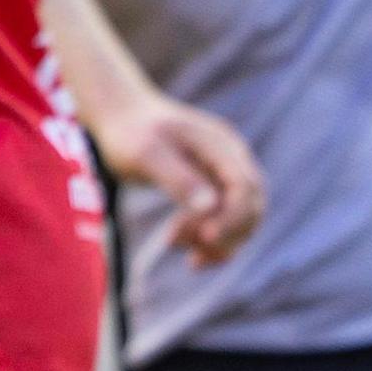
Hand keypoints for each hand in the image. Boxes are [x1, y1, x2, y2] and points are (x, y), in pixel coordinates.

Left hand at [89, 93, 265, 266]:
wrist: (121, 114)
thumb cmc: (130, 131)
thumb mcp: (145, 153)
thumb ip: (178, 178)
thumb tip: (209, 207)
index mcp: (220, 145)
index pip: (244, 188)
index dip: (231, 218)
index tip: (204, 238)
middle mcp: (231, 159)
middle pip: (250, 207)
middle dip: (221, 233)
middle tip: (173, 240)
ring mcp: (225, 172)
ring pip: (242, 218)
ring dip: (217, 242)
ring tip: (173, 243)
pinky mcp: (214, 185)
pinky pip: (227, 219)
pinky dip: (214, 241)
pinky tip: (193, 256)